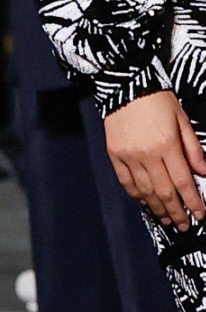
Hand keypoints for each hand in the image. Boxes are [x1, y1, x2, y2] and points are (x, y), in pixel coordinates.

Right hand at [104, 90, 205, 231]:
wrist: (125, 87)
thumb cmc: (157, 100)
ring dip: (158, 208)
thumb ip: (193, 147)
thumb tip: (203, 172)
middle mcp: (147, 155)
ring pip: (145, 191)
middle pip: (164, 192)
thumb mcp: (182, 119)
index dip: (193, 202)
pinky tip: (146, 203)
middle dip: (176, 211)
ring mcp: (128, 156)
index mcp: (167, 145)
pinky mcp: (115, 155)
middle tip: (183, 225)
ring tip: (167, 219)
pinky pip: (126, 182)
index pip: (183, 182)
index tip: (200, 215)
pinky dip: (137, 195)